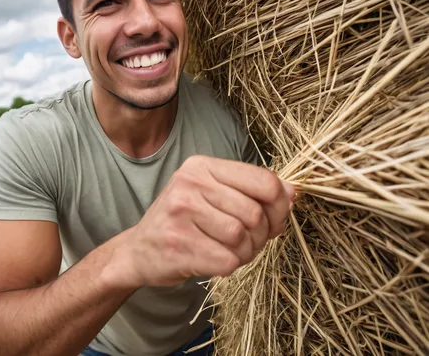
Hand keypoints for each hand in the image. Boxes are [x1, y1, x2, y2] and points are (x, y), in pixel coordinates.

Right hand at [120, 155, 293, 287]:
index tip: (275, 217)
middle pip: (256, 213)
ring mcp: (181, 212)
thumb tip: (292, 192)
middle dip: (261, 235)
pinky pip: (228, 260)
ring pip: (243, 238)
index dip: (280, 204)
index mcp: (203, 166)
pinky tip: (216, 260)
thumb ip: (251, 191)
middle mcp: (190, 183)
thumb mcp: (214, 195)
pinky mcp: (178, 243)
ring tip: (230, 250)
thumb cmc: (183, 221)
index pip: (264, 181)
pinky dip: (230, 265)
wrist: (139, 250)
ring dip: (246, 252)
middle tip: (248, 241)